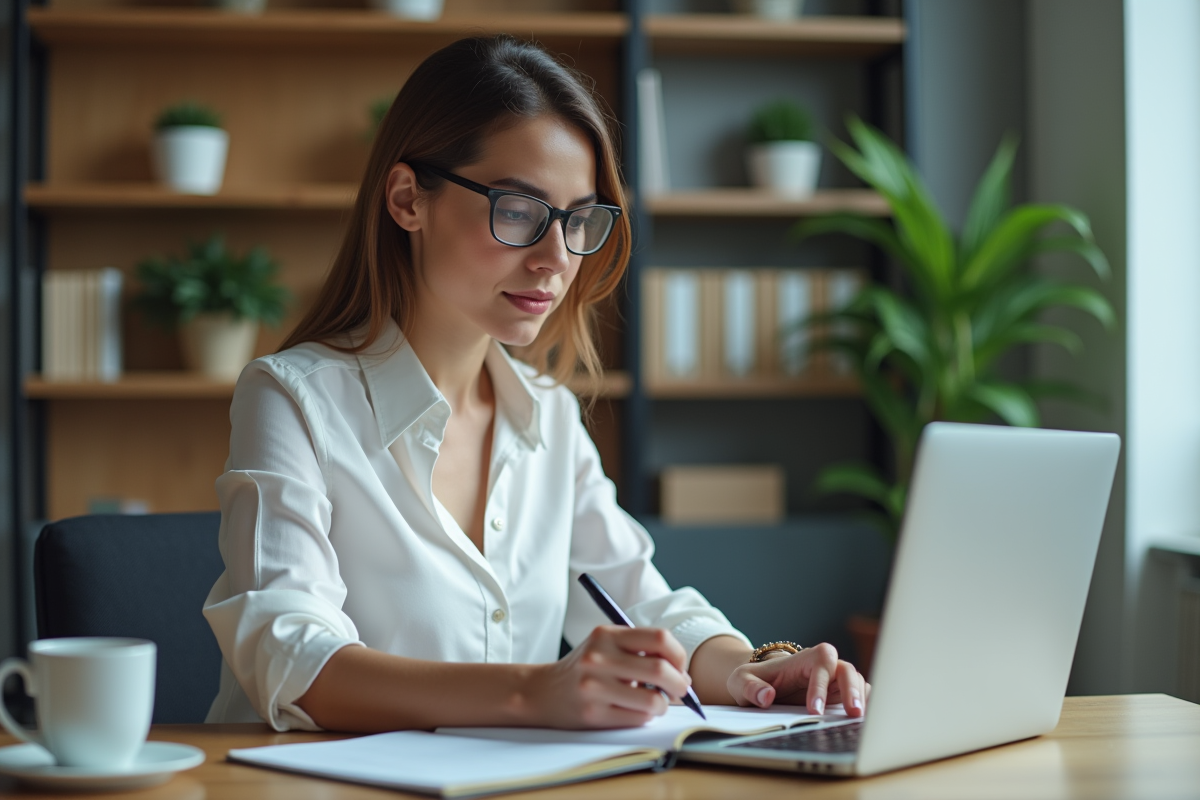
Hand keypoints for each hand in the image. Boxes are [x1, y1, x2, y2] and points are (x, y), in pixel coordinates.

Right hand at [528, 626, 691, 728]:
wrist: (543, 692)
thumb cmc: (584, 668)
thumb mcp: (605, 645)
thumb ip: (639, 649)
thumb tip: (683, 673)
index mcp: (606, 635)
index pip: (659, 638)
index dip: (679, 654)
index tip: (680, 667)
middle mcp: (598, 657)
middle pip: (660, 670)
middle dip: (679, 684)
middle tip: (680, 690)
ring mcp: (594, 687)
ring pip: (652, 700)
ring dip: (662, 705)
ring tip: (654, 702)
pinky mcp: (593, 714)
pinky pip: (638, 719)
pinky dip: (645, 717)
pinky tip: (635, 711)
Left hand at [726, 643, 869, 717]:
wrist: (763, 685)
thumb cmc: (755, 681)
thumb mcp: (741, 681)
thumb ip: (750, 687)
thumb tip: (766, 697)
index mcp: (803, 659)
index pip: (821, 662)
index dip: (820, 684)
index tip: (814, 710)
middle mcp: (824, 667)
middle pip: (847, 670)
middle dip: (852, 690)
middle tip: (852, 714)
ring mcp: (835, 682)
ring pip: (857, 683)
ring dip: (861, 700)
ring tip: (859, 721)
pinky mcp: (841, 696)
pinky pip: (860, 697)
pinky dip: (864, 707)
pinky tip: (861, 723)